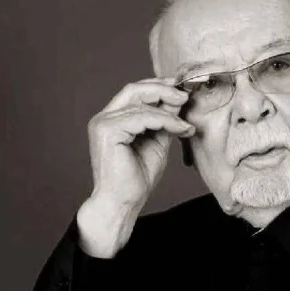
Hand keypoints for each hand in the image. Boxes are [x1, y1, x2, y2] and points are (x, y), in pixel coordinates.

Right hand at [77, 78, 193, 257]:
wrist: (123, 203)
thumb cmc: (137, 178)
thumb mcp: (157, 142)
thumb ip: (164, 121)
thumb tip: (179, 100)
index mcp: (113, 119)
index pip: (135, 92)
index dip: (158, 86)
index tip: (182, 89)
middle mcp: (104, 118)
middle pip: (134, 89)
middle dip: (163, 89)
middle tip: (185, 95)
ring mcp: (103, 123)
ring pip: (141, 103)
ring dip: (169, 111)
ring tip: (186, 124)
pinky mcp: (108, 131)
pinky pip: (141, 117)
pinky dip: (164, 120)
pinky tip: (179, 128)